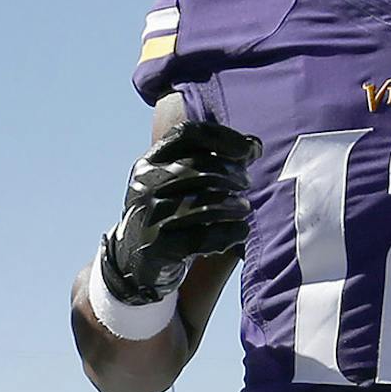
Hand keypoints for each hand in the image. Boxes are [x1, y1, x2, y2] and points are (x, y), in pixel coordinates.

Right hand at [98, 120, 263, 304]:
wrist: (136, 257)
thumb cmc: (170, 211)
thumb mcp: (179, 181)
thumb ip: (213, 159)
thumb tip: (254, 145)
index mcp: (150, 161)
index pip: (187, 134)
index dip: (223, 137)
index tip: (248, 148)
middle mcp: (146, 185)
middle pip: (202, 167)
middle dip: (234, 173)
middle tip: (247, 183)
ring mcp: (151, 217)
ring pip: (207, 204)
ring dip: (236, 205)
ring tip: (244, 208)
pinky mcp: (160, 247)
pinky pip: (207, 237)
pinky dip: (231, 232)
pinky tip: (239, 231)